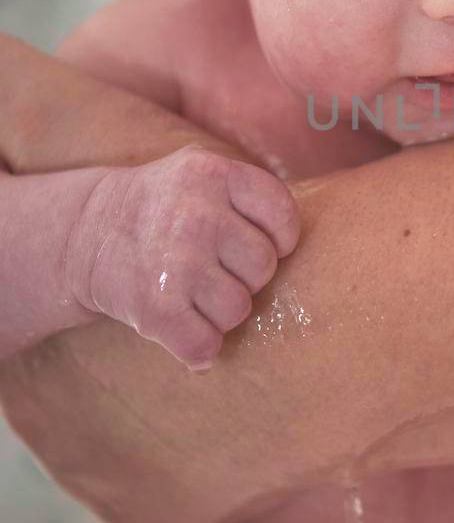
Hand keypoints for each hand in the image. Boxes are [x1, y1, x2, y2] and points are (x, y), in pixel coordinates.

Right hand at [66, 147, 299, 371]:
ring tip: (191, 291)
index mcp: (214, 174)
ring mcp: (177, 262)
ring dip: (219, 311)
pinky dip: (198, 348)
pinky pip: (207, 345)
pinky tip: (181, 327)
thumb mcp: (202, 174)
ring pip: (238, 310)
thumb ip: (251, 195)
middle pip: (263, 268)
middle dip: (244, 276)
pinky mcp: (156, 307)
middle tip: (211, 267)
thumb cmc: (163, 208)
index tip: (252, 242)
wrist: (85, 232)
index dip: (278, 239)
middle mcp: (196, 215)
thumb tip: (299, 246)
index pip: (283, 217)